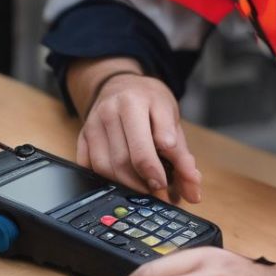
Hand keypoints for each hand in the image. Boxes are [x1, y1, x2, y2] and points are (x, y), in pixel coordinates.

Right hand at [75, 66, 201, 203]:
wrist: (121, 84)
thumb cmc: (150, 102)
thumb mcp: (172, 120)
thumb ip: (183, 156)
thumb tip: (193, 191)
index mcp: (137, 101)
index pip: (147, 145)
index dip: (157, 171)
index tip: (165, 184)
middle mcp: (112, 109)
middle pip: (125, 159)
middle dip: (142, 182)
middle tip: (157, 191)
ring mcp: (94, 122)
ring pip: (106, 166)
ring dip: (125, 184)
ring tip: (142, 186)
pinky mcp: (82, 134)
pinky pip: (90, 166)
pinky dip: (106, 179)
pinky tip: (122, 179)